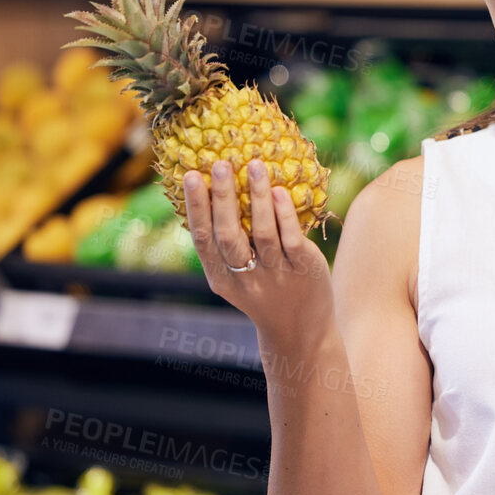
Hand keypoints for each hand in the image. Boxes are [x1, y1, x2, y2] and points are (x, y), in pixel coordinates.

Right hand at [183, 158, 335, 357]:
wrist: (301, 330)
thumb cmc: (266, 293)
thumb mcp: (238, 278)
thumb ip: (227, 247)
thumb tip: (216, 193)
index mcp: (221, 278)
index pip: (203, 240)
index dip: (196, 207)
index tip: (192, 175)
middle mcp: (245, 278)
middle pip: (228, 234)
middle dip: (222, 198)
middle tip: (220, 164)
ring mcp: (275, 275)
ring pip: (262, 233)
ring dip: (257, 197)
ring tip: (255, 166)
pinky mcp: (303, 270)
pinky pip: (291, 238)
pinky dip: (284, 214)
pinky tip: (279, 191)